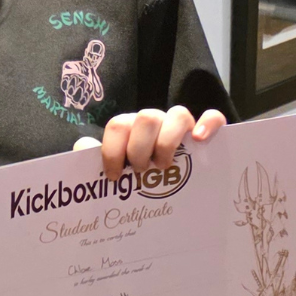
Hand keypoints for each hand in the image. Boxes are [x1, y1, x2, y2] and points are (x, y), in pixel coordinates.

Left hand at [73, 107, 226, 180]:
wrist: (160, 181)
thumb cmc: (132, 173)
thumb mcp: (112, 168)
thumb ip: (90, 156)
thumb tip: (82, 147)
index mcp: (128, 127)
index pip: (117, 125)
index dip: (113, 151)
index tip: (114, 176)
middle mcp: (153, 121)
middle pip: (146, 118)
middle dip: (140, 148)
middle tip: (140, 172)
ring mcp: (178, 124)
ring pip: (177, 114)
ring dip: (168, 142)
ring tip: (164, 166)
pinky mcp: (203, 130)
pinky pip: (212, 117)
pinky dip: (208, 124)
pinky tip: (199, 140)